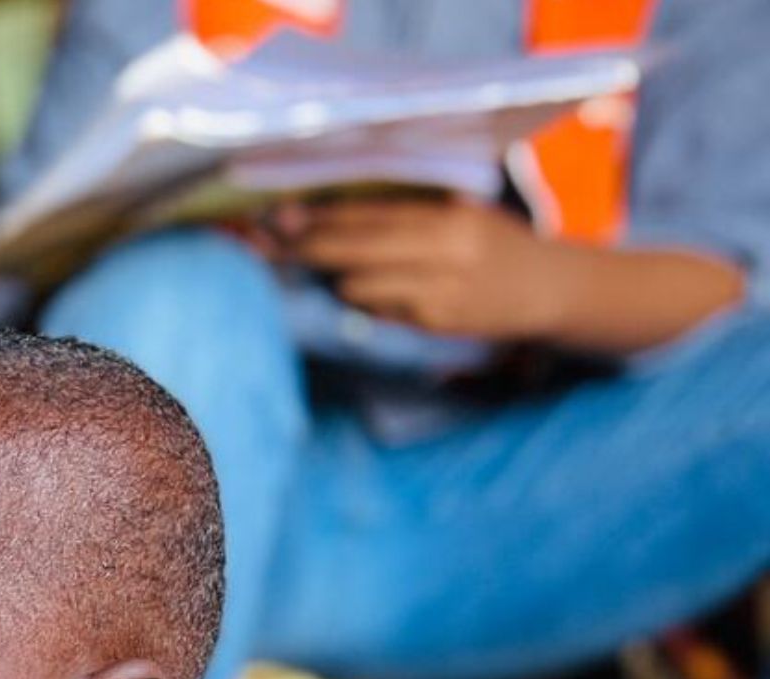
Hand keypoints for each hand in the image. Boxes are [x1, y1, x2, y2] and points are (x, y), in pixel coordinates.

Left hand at [275, 193, 573, 341]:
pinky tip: (368, 294)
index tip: (281, 217)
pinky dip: (367, 302)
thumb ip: (412, 211)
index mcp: (448, 215)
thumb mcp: (464, 212)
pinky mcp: (437, 321)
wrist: (552, 287)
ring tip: (328, 271)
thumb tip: (338, 213)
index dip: (319, 218)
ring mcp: (440, 289)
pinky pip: (381, 311)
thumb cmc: (498, 243)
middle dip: (309, 248)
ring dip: (337, 280)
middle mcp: (444, 250)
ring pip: (360, 286)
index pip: (369, 215)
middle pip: (355, 249)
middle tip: (273, 246)